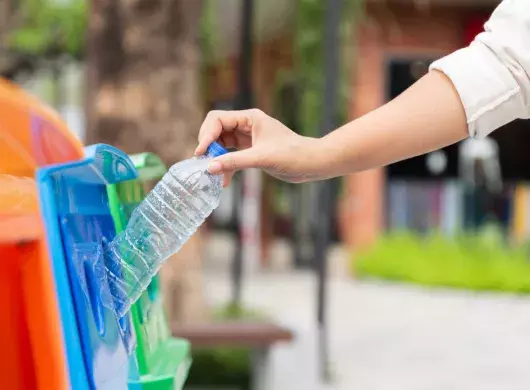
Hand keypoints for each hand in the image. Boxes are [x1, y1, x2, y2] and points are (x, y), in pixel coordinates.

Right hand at [195, 109, 325, 185]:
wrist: (312, 164)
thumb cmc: (293, 155)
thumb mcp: (262, 158)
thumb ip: (235, 162)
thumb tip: (210, 168)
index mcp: (250, 118)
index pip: (218, 119)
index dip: (206, 134)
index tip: (201, 153)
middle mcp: (247, 125)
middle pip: (217, 130)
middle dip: (209, 146)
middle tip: (204, 163)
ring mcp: (249, 138)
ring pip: (222, 144)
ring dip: (216, 158)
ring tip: (212, 174)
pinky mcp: (252, 151)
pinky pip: (231, 156)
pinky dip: (226, 166)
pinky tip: (224, 180)